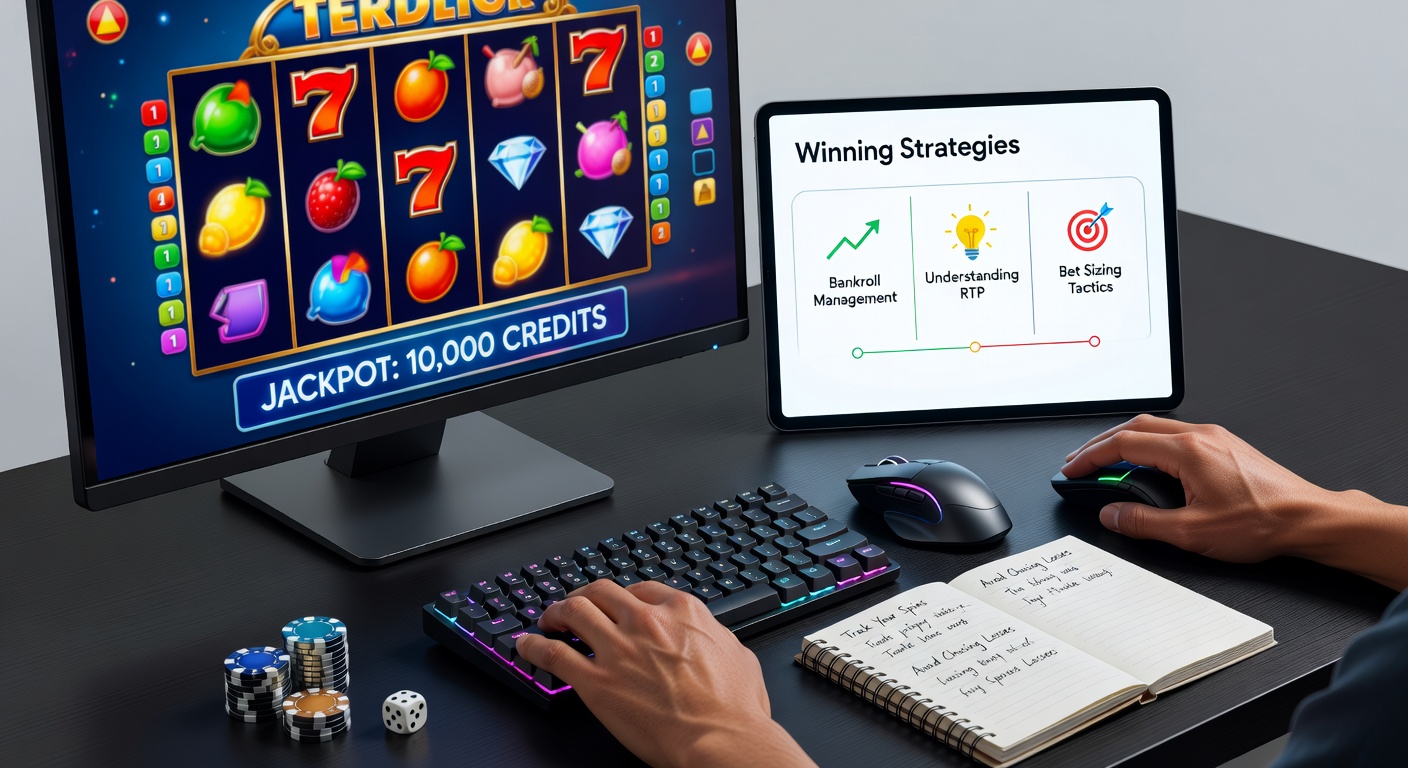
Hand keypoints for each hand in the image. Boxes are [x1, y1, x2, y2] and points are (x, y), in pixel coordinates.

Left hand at [516, 580, 815, 767]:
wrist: (721, 740)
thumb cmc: (735, 708)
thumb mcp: (738, 654)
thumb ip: (717, 636)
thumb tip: (714, 637)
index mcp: (681, 611)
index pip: (640, 589)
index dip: (622, 597)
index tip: (615, 605)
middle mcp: (645, 621)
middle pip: (601, 591)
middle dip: (583, 595)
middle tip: (574, 605)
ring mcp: (618, 649)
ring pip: (573, 611)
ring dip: (556, 612)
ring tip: (548, 619)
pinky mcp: (596, 682)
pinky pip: (554, 654)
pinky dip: (534, 646)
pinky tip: (526, 646)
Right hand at [1062, 415, 1407, 588]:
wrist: (1309, 519)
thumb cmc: (1262, 522)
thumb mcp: (1191, 533)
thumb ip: (1143, 522)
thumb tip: (1112, 514)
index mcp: (1186, 451)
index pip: (1123, 444)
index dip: (1091, 457)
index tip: (1072, 470)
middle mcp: (1200, 436)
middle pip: (1135, 427)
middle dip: (1101, 444)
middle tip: (1081, 462)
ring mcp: (1215, 438)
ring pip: (1157, 428)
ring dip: (1126, 442)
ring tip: (1108, 463)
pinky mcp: (1226, 447)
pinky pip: (1176, 436)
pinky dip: (1150, 445)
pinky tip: (1149, 465)